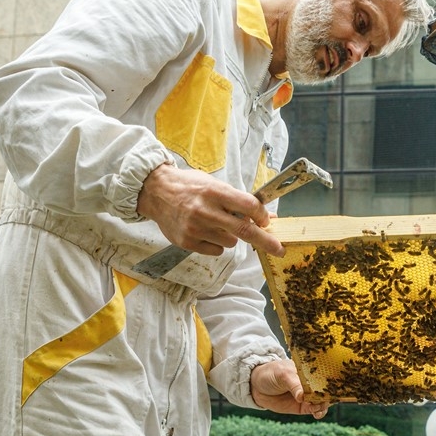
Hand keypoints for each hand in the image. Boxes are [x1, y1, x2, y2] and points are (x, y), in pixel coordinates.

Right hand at [136, 162, 282, 256]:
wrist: (155, 192)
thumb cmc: (189, 186)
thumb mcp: (214, 185)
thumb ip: (238, 200)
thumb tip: (266, 217)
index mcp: (215, 192)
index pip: (248, 206)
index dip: (261, 215)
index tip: (266, 221)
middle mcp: (205, 211)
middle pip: (244, 230)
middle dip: (266, 241)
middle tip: (279, 249)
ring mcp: (195, 228)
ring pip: (231, 242)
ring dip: (231, 236)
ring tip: (215, 222)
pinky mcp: (187, 242)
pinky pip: (216, 250)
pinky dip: (216, 243)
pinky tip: (205, 230)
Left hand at [250, 359, 328, 418]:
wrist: (256, 385)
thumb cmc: (271, 373)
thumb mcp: (282, 375)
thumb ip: (294, 385)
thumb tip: (303, 397)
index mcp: (310, 370)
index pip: (325, 374)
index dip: (332, 380)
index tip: (334, 386)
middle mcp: (312, 382)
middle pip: (327, 389)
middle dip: (330, 394)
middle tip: (328, 399)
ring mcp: (308, 395)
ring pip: (323, 401)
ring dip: (324, 405)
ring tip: (319, 407)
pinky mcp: (303, 407)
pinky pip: (315, 410)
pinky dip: (318, 412)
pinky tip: (317, 414)